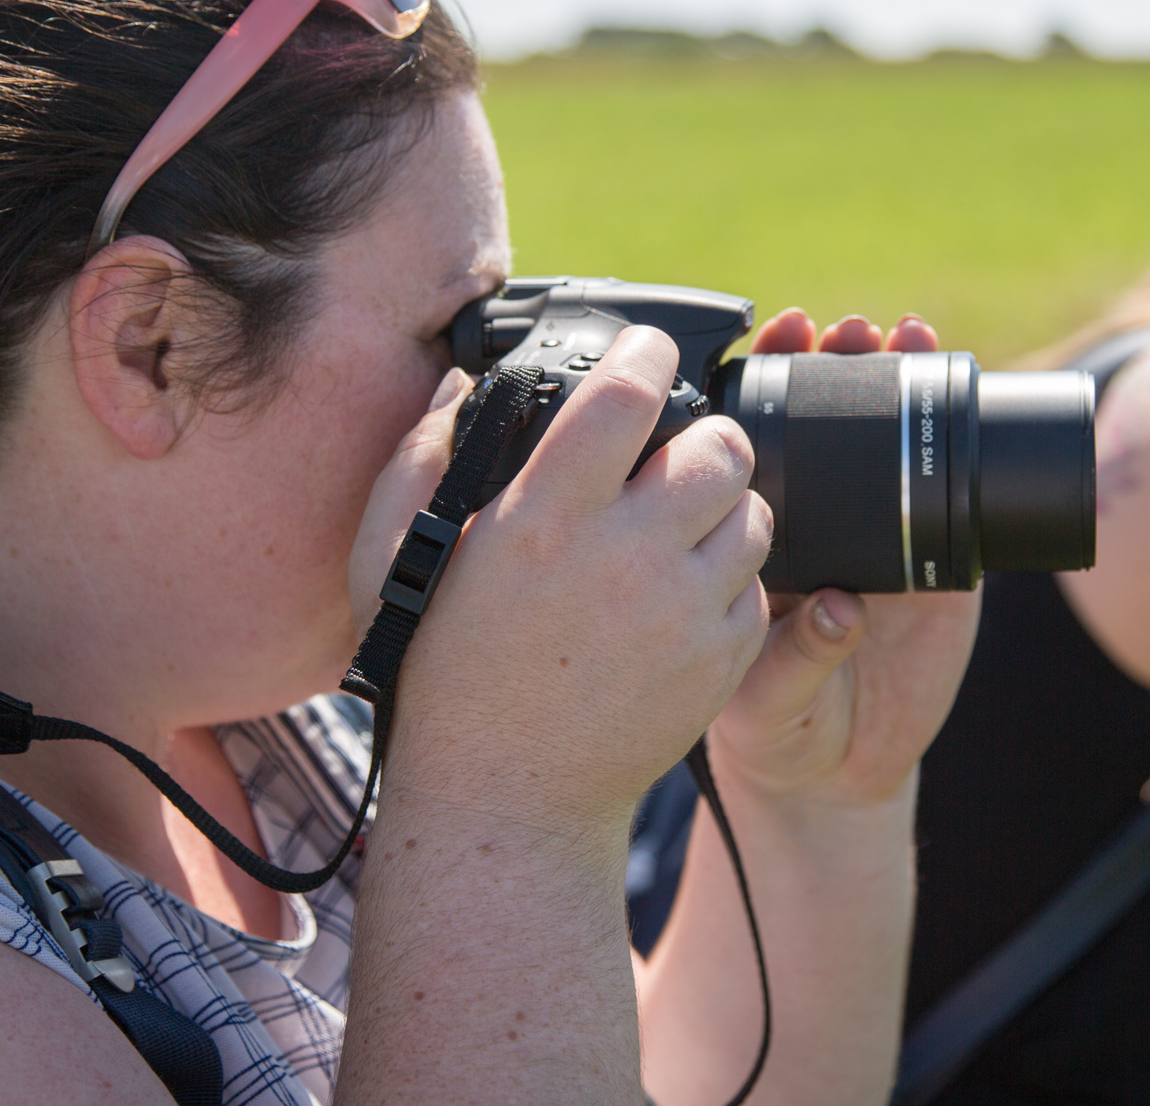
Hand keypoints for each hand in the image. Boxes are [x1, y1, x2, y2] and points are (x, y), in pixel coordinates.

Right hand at [349, 326, 774, 831]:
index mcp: (544, 518)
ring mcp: (682, 612)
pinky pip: (757, 586)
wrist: (506, 798)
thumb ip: (421, 456)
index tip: (643, 351)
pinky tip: (682, 594)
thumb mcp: (391, 557)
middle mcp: (625, 557)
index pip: (627, 394)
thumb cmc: (442, 671)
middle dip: (703, 436)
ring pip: (753, 512)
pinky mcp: (722, 661)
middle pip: (721, 445)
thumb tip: (462, 382)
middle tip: (673, 455)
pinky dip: (729, 579)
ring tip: (679, 528)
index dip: (644, 352)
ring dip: (723, 507)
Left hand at [705, 310, 982, 809]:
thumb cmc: (778, 728)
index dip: (769, 381)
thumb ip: (797, 660)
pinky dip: (963, 448)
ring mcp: (888, 540)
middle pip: (832, 422)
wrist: (840, 773)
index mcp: (765, 538)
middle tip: (845, 329)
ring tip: (904, 336)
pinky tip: (962, 397)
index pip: (765, 438)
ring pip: (894, 445)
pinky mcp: (948, 570)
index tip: (778, 336)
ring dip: (900, 381)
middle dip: (839, 362)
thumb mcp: (767, 703)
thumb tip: (842, 610)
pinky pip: (959, 501)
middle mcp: (824, 523)